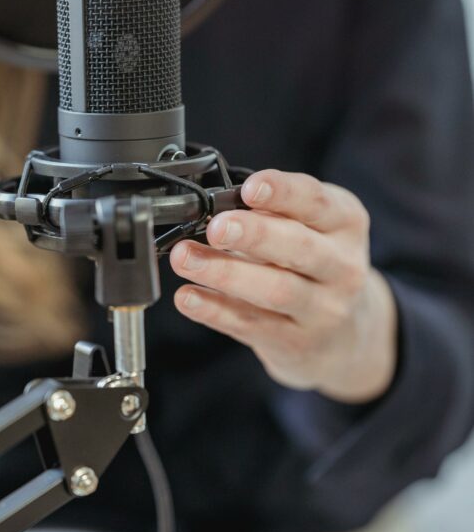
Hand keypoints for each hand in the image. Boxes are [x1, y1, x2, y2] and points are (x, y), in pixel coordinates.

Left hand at [170, 169, 398, 404]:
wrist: (345, 334)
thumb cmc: (314, 266)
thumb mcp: (310, 228)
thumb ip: (273, 213)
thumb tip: (216, 203)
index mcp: (346, 223)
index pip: (316, 201)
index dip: (282, 192)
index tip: (249, 188)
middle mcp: (343, 267)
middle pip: (299, 247)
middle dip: (254, 235)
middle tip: (216, 228)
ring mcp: (323, 310)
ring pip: (275, 290)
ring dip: (225, 273)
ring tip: (184, 258)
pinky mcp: (297, 343)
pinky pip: (251, 324)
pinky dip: (215, 310)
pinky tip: (187, 297)